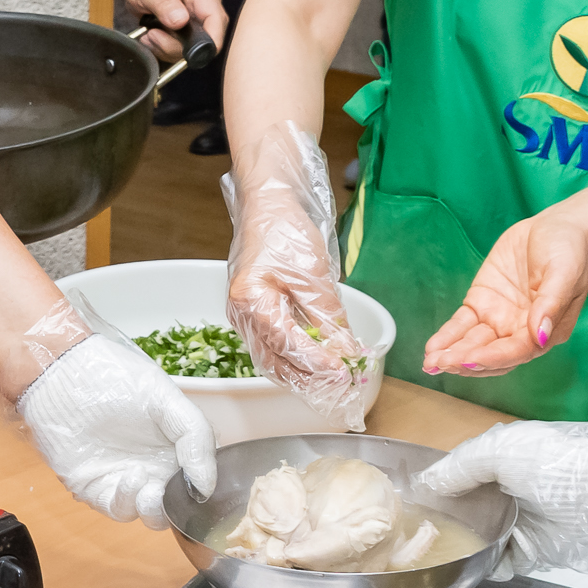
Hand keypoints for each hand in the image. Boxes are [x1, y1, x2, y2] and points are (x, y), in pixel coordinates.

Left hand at [14, 318, 217, 526]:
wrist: (62, 373)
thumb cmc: (116, 377)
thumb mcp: (167, 397)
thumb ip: (196, 436)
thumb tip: (207, 485)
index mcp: (177, 446)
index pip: (202, 479)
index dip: (207, 490)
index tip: (205, 489)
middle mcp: (155, 467)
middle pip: (178, 505)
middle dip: (180, 509)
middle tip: (175, 495)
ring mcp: (126, 480)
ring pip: (150, 515)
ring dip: (155, 510)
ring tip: (152, 490)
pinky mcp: (97, 488)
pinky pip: (118, 509)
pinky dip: (128, 502)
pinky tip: (132, 478)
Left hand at [113, 0, 228, 60]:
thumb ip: (164, 3)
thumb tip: (180, 22)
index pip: (217, 19)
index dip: (209, 41)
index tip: (188, 52)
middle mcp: (203, 5)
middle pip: (206, 39)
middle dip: (179, 47)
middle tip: (153, 35)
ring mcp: (195, 18)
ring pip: (192, 48)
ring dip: (167, 48)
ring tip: (148, 35)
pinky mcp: (186, 29)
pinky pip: (181, 48)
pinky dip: (164, 48)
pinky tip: (150, 36)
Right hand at [222, 123, 374, 416]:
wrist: (269, 202)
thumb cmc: (284, 229)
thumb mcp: (313, 274)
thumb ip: (327, 316)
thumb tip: (346, 350)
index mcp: (251, 301)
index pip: (289, 345)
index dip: (319, 364)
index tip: (345, 372)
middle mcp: (241, 313)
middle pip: (277, 360)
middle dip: (311, 377)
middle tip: (344, 384)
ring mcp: (243, 314)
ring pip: (274, 358)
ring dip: (304, 372)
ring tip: (335, 379)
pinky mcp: (253, 311)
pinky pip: (273, 345)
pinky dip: (295, 358)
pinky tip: (317, 361)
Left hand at [420, 209, 587, 377]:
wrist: (558, 226)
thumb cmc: (569, 250)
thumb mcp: (565, 272)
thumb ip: (552, 303)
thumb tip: (540, 335)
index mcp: (546, 330)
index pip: (517, 351)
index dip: (492, 358)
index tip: (469, 360)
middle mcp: (521, 330)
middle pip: (491, 353)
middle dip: (465, 361)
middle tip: (440, 364)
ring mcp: (500, 318)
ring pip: (473, 343)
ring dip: (452, 354)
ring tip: (430, 362)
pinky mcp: (483, 302)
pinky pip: (462, 324)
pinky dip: (448, 336)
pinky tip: (432, 347)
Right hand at [420, 418, 587, 575]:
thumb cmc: (550, 464)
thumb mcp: (497, 451)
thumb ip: (459, 467)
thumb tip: (427, 483)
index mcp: (496, 461)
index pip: (456, 475)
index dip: (434, 487)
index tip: (409, 502)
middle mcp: (504, 492)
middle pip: (464, 510)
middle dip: (444, 522)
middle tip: (416, 534)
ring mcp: (517, 524)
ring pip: (479, 539)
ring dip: (463, 547)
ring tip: (436, 554)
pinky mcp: (531, 552)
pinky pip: (500, 562)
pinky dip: (487, 566)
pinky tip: (470, 567)